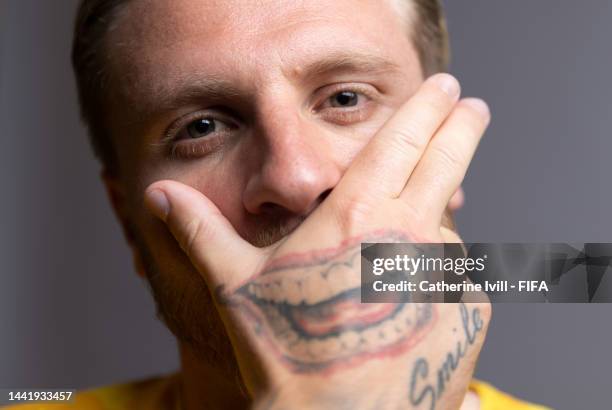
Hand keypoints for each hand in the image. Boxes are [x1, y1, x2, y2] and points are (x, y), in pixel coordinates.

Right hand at [145, 73, 490, 409]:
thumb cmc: (286, 352)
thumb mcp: (234, 286)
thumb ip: (200, 230)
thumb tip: (158, 194)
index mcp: (358, 214)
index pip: (404, 139)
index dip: (427, 105)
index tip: (446, 86)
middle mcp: (411, 234)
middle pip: (449, 160)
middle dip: (462, 125)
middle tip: (473, 106)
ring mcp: (446, 273)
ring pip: (446, 227)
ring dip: (433, 221)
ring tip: (397, 251)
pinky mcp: (469, 312)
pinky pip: (457, 276)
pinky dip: (438, 273)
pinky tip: (407, 297)